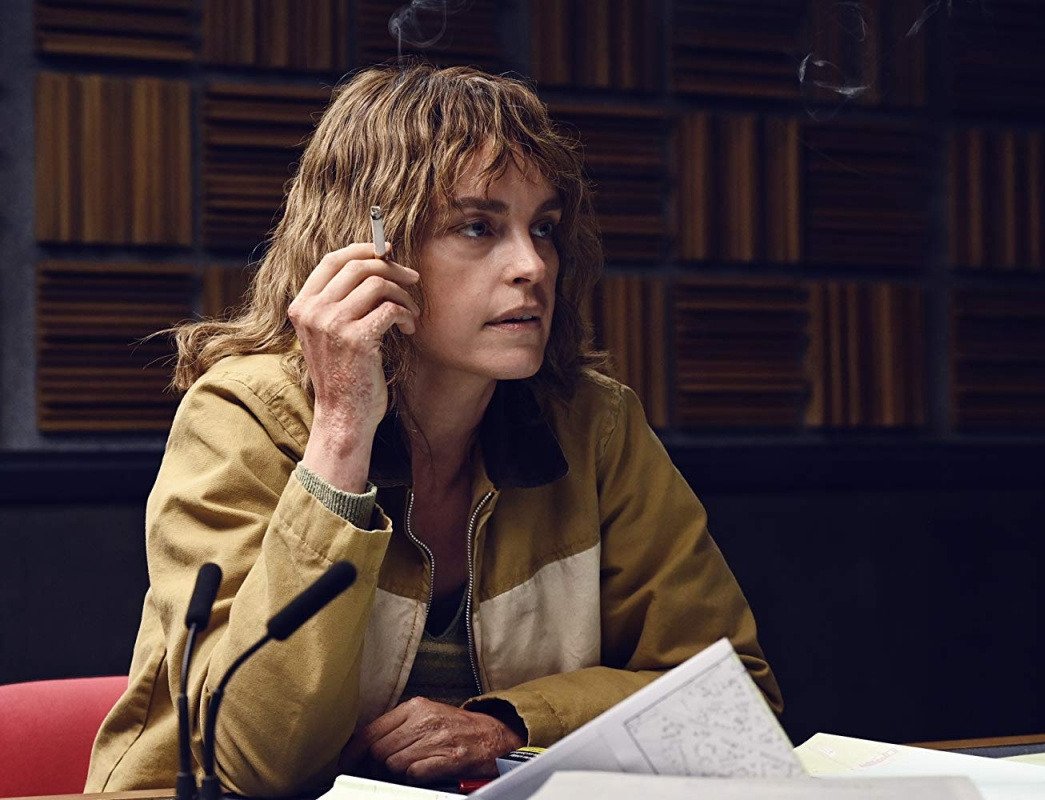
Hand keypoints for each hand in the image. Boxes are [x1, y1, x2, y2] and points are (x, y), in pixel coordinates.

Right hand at [289, 242, 419, 491]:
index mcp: (302, 305)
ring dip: (402, 295)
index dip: (363, 249)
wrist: (342, 416)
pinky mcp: (355, 339)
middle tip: (413, 279)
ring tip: (410, 314)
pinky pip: (390, 308)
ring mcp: (331, 324)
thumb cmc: (344, 374)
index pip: (333, 260)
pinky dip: (406, 315)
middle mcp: (313, 311)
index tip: (388, 252)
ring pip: (377, 283)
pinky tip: (408, 329)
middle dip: (392, 268)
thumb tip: (376, 263)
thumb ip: (341, 302)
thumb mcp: (330, 333)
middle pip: (358, 265)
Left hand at [342, 697, 523, 782]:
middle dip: (374, 767)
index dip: (354, 751)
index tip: (346, 763)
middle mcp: (425, 719)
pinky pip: (414, 774)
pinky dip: (413, 778)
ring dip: (395, 773)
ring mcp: (437, 738)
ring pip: (393, 764)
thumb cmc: (458, 727)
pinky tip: (422, 773)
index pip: (371, 730)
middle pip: (379, 750)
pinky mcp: (449, 757)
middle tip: (378, 773)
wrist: (494, 735)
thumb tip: (366, 746)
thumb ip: (399, 726)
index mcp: (416, 707)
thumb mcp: (427, 715)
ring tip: (407, 771)